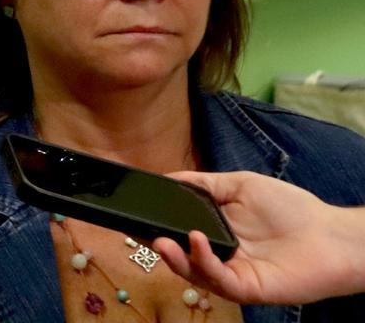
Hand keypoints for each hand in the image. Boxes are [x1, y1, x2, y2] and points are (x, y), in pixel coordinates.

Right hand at [152, 171, 364, 304]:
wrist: (331, 234)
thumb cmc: (290, 208)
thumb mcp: (239, 185)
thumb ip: (204, 184)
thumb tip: (168, 177)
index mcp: (214, 232)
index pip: (178, 231)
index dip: (157, 225)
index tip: (136, 212)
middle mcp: (219, 256)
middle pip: (180, 256)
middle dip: (159, 246)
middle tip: (142, 233)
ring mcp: (231, 274)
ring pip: (194, 272)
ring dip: (174, 258)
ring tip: (162, 241)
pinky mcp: (247, 289)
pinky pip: (218, 279)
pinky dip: (203, 260)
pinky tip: (197, 240)